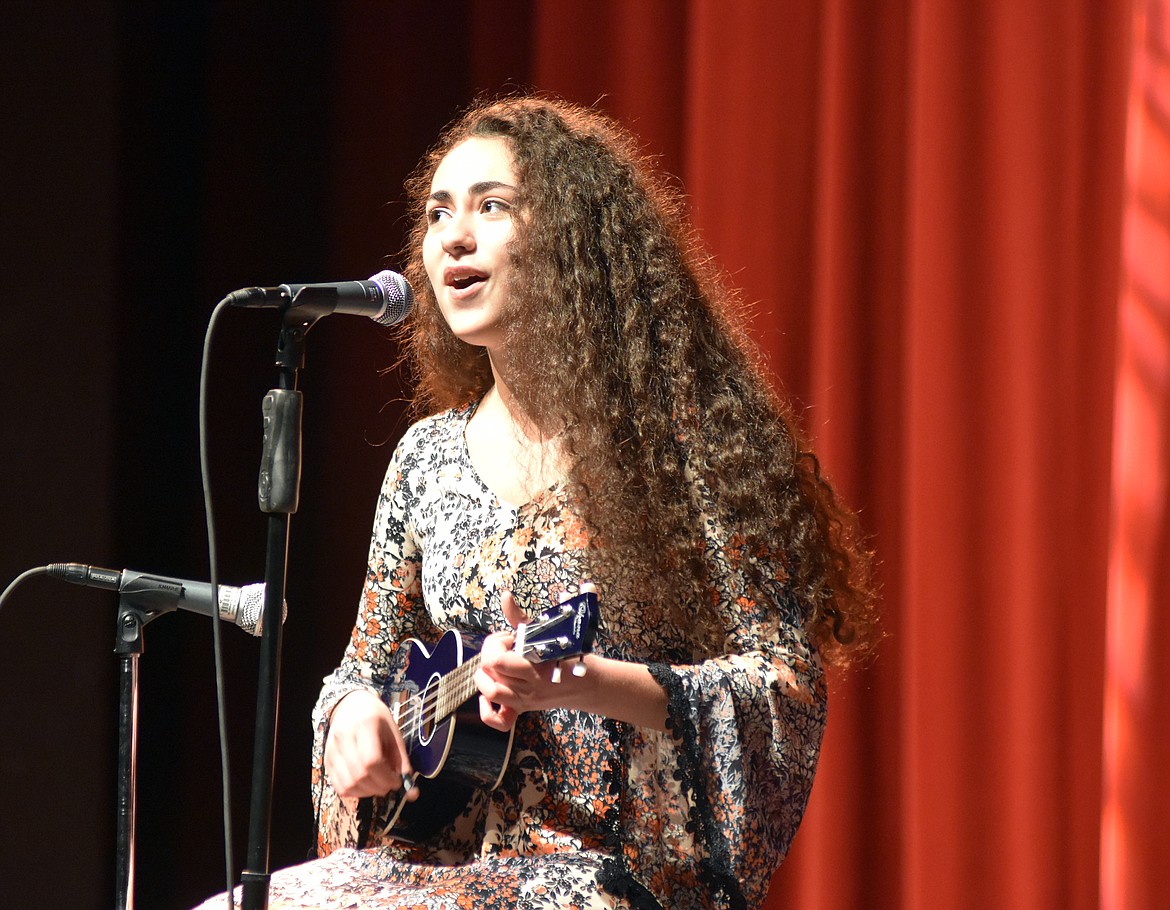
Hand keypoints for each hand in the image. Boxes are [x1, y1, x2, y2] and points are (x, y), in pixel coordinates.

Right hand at [323, 688, 417, 800]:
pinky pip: (339, 786)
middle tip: (390, 785)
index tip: (398, 781)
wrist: (350, 706)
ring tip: (379, 785)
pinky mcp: (327, 761)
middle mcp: (343, 737)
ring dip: (367, 792)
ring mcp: (332, 751)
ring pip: (347, 784)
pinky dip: (355, 792)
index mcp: (364, 725)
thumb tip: (407, 782)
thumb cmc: (375, 718)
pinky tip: (366, 785)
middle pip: (359, 775)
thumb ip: (400, 756)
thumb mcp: (393, 730)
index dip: (386, 777)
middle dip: (378, 787)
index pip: (371, 760)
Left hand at [475, 590, 588, 731]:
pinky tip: (488, 695)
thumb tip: (505, 596)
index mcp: (535, 667)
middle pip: (489, 673)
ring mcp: (525, 701)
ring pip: (490, 693)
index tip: (509, 637)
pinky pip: (499, 721)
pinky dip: (487, 710)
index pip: (495, 661)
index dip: (494, 644)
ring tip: (496, 664)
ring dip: (485, 676)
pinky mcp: (524, 709)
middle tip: (506, 646)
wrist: (590, 683)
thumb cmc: (571, 653)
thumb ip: (519, 616)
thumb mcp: (547, 630)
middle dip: (491, 654)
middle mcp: (528, 688)